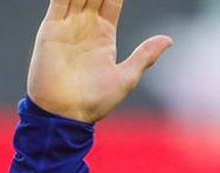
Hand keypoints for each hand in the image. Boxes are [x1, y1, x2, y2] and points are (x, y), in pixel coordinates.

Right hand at [27, 0, 171, 123]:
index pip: (112, 1)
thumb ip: (145, 55)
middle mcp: (85, 27)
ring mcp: (68, 26)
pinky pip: (59, 1)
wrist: (65, 114)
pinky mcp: (51, 29)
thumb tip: (168, 39)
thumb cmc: (95, 102)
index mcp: (104, 36)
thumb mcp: (126, 77)